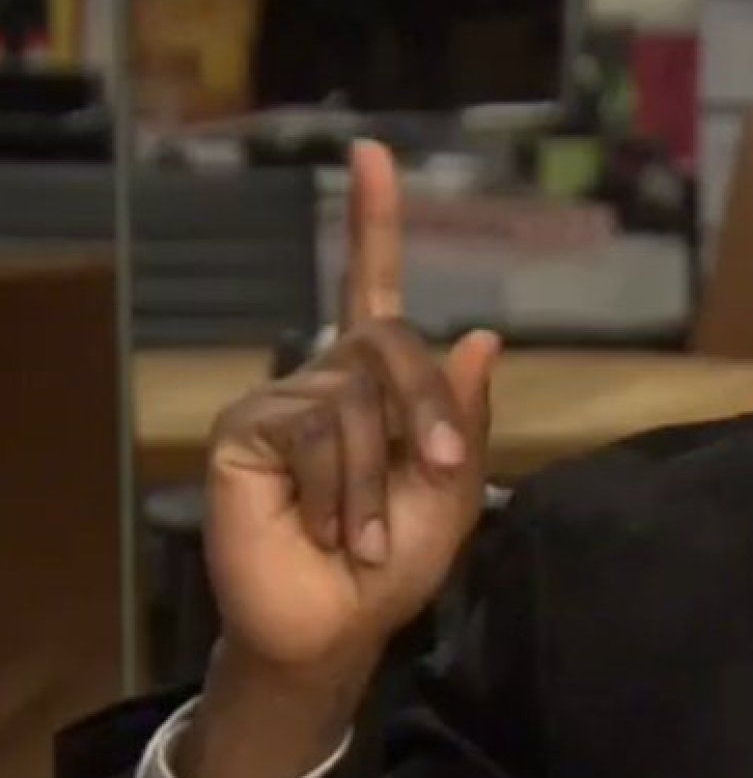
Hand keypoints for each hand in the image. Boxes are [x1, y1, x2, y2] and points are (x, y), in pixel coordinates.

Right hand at [176, 141, 501, 777]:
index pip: (374, 285)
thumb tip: (483, 336)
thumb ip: (464, 420)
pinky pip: (312, 431)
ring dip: (374, 483)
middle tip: (435, 474)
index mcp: (379, 383)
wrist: (336, 625)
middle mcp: (326, 376)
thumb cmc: (397, 561)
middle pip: (392, 343)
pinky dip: (337, 489)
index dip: (374, 221)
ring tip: (362, 535)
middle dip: (428, 408)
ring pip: (355, 402)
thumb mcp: (451, 492)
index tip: (372, 152)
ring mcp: (281, 399)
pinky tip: (325, 526)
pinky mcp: (244, 430)